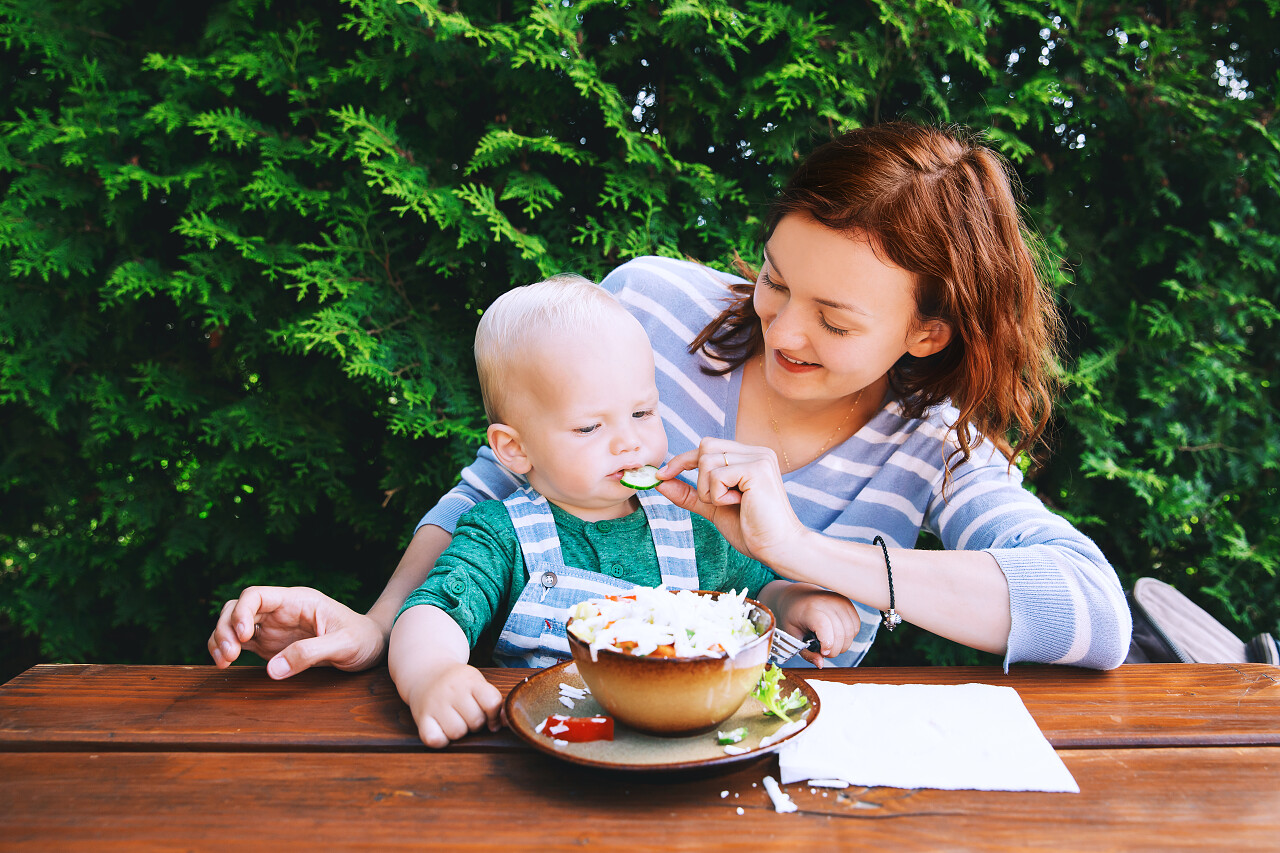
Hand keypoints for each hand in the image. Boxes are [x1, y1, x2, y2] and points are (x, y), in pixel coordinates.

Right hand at [207, 586, 385, 678]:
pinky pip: (239, 642)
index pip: (257, 595)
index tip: (244, 636)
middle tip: (230, 655)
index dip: (242, 612)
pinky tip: (224, 663)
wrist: (372, 646)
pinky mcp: (271, 644)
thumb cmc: (363, 639)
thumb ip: (310, 653)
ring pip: (233, 624)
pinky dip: (226, 649)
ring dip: (221, 638)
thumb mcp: (344, 645)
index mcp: (298, 600)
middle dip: (226, 628)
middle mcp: (281, 610)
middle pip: (238, 608)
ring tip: (224, 662)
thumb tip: (272, 669)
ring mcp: (274, 627)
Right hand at [405, 662, 502, 747]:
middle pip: (475, 721)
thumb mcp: (477, 683)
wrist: (426, 672)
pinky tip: (441, 730)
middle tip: (466, 714)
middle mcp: (452, 690)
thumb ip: (492, 701)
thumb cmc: (458, 683)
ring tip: (454, 719)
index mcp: (470, 680)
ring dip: (459, 732)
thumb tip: (506, 722)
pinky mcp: (421, 717)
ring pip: (457, 733)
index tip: (490, 716)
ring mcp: (435, 704)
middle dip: (475, 723)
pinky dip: (441, 740)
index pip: (492, 702)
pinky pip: (435, 740)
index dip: (495, 714)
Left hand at [656, 440, 808, 566]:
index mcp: (749, 456)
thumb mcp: (713, 507)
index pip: (707, 446)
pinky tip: (739, 504)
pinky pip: (717, 475)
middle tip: (712, 500)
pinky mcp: (758, 469)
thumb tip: (660, 482)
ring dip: (708, 489)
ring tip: (731, 503)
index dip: (682, 460)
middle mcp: (756, 451)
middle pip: (704, 446)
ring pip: (707, 460)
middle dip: (698, 477)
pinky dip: (718, 495)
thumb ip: (689, 493)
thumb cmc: (751, 529)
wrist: (777, 548)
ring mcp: (758, 458)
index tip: (662, 475)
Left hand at [776, 586, 860, 667]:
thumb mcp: (792, 636)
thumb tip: (821, 664)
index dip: (827, 644)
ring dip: (843, 644)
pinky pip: (856, 626)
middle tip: (823, 651)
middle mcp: (827, 602)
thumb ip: (806, 653)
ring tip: (829, 643)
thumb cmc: (792, 618)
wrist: (796, 596)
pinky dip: (849, 636)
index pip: (825, 626)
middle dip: (834, 650)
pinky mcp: (848, 602)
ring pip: (851, 632)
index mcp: (810, 609)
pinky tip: (837, 635)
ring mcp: (839, 601)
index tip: (822, 652)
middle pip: (841, 633)